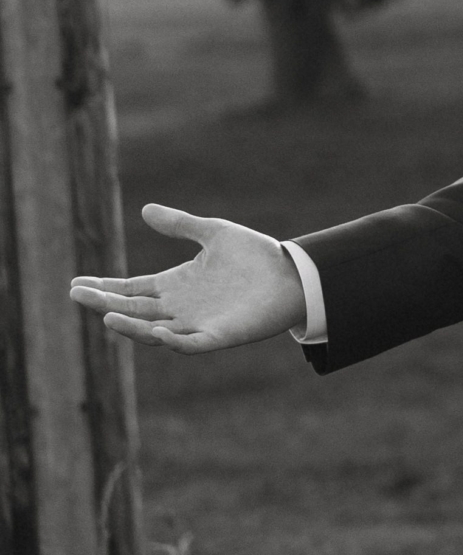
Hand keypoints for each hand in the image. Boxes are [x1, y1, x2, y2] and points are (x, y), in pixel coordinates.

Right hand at [69, 204, 306, 351]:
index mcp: (175, 285)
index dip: (104, 288)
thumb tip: (145, 209)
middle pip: (133, 310)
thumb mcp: (213, 232)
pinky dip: (174, 341)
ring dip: (131, 326)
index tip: (75, 285)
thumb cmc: (255, 255)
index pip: (130, 290)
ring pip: (154, 330)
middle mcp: (180, 308)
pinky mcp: (220, 336)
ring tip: (107, 315)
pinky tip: (157, 331)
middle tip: (76, 295)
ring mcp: (198, 324)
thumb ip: (180, 224)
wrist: (295, 274)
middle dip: (104, 304)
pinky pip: (191, 344)